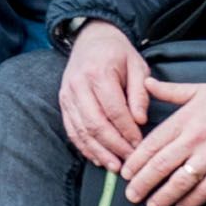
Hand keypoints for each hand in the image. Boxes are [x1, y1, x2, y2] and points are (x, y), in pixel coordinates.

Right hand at [59, 22, 154, 169]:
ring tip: (114, 166)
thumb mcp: (137, 66)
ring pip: (81, 130)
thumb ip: (140, 93)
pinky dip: (84, 147)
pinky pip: (72, 130)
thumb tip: (140, 121)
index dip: (128, 131)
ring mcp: (67, 95)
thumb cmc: (118, 54)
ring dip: (98, 151)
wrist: (91, 39)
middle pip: (95, 123)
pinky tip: (97, 158)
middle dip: (114, 146)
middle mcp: (78, 85)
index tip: (142, 145)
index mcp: (98, 73)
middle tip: (129, 162)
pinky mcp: (63, 103)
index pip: (114, 110)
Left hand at [122, 78, 205, 205]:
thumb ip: (170, 91)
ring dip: (163, 196)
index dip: (136, 161)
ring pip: (180, 181)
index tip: (125, 174)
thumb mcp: (198, 90)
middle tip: (131, 196)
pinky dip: (192, 200)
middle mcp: (194, 139)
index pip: (152, 144)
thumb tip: (146, 82)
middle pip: (161, 165)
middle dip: (142, 183)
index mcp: (183, 120)